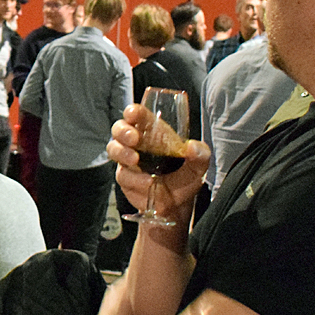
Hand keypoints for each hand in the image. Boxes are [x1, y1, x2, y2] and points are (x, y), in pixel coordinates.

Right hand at [109, 104, 209, 219]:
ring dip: (122, 153)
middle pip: (119, 129)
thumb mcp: (199, 163)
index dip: (133, 112)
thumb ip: (200, 153)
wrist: (179, 203)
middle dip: (122, 131)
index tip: (133, 113)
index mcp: (153, 132)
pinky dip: (134, 178)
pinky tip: (148, 182)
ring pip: (114, 150)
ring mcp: (128, 161)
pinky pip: (123, 175)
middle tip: (133, 138)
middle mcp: (137, 143)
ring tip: (135, 160)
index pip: (139, 116)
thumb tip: (192, 148)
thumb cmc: (186, 175)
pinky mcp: (126, 178)